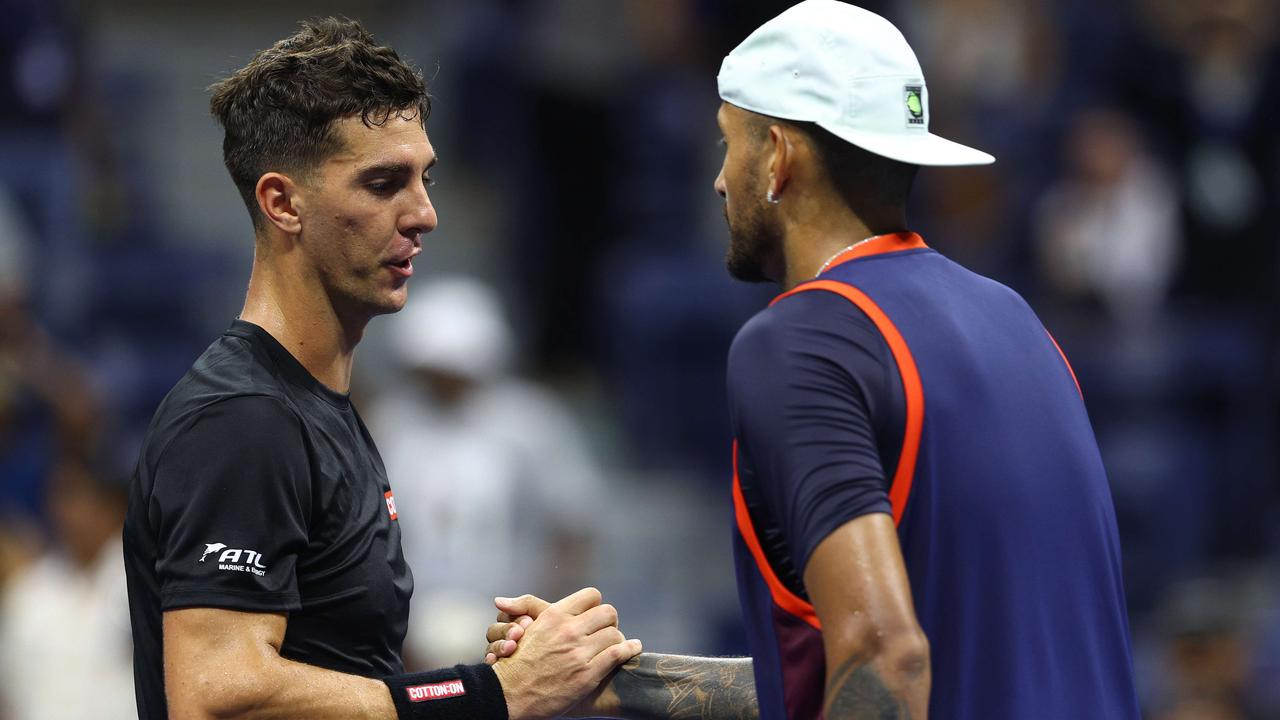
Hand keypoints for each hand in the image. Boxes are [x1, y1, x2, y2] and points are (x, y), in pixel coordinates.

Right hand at [488, 587, 641, 719]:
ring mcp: (579, 652)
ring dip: (617, 639)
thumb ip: (529, 610)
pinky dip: (630, 649)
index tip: (594, 616)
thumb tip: (503, 600)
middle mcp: (568, 630)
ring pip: (615, 634)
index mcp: (554, 616)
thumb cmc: (516, 664)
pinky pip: (618, 653)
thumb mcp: (524, 630)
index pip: (591, 595)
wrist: (509, 695)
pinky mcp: (588, 674)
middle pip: (608, 612)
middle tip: (606, 630)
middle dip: (610, 621)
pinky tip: (633, 648)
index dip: (595, 605)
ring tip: (616, 644)